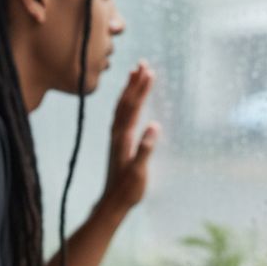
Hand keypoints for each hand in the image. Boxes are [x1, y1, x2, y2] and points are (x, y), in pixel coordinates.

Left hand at [101, 60, 159, 214]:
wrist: (112, 202)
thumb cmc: (128, 190)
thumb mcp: (139, 172)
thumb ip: (145, 149)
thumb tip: (154, 126)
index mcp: (123, 138)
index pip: (133, 108)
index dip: (141, 89)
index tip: (149, 72)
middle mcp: (117, 134)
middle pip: (126, 102)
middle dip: (134, 82)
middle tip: (142, 63)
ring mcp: (116, 137)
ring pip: (122, 107)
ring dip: (129, 89)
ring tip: (135, 73)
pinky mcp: (118, 142)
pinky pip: (121, 115)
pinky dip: (126, 102)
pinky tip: (129, 99)